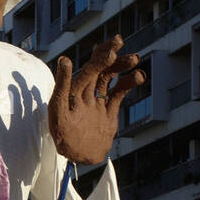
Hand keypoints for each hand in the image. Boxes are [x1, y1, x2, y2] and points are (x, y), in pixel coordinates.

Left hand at [48, 34, 145, 163]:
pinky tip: (139, 76)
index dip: (97, 60)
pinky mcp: (107, 112)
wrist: (80, 158)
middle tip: (118, 41)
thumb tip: (65, 59)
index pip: (86, 72)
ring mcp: (96, 102)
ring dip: (121, 67)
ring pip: (109, 78)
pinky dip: (128, 84)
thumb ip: (63, 85)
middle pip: (97, 70)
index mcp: (72, 93)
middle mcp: (83, 94)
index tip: (111, 51)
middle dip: (108, 55)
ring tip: (135, 59)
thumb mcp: (60, 110)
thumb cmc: (64, 137)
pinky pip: (118, 94)